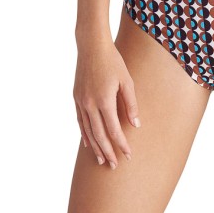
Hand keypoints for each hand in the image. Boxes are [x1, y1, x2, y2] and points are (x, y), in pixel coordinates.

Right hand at [73, 40, 140, 168]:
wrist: (91, 46)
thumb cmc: (113, 62)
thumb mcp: (127, 81)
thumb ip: (131, 104)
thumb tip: (136, 125)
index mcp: (104, 100)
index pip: (114, 130)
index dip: (121, 144)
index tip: (128, 155)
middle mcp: (90, 104)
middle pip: (99, 135)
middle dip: (108, 151)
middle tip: (114, 166)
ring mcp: (81, 102)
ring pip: (88, 131)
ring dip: (96, 147)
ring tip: (102, 160)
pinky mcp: (76, 98)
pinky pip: (80, 121)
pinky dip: (85, 134)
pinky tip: (89, 143)